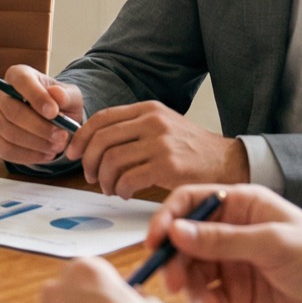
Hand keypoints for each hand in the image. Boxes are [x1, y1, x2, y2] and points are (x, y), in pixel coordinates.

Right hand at [0, 65, 83, 164]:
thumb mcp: (70, 97)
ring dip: (36, 143)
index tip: (54, 113)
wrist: (51, 121)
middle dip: (39, 127)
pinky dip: (29, 156)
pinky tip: (46, 154)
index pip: (21, 81)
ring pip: (9, 133)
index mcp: (17, 75)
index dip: (37, 97)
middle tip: (61, 136)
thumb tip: (57, 95)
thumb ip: (66, 95)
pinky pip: (6, 150)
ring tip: (57, 146)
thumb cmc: (58, 104)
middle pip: (12, 111)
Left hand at [66, 101, 248, 197]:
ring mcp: (160, 142)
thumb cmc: (191, 150)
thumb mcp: (162, 127)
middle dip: (89, 162)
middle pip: (102, 140)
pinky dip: (121, 189)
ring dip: (104, 180)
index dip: (81, 137)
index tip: (72, 153)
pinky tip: (126, 193)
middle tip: (90, 177)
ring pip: (112, 161)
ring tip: (111, 188)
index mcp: (147, 109)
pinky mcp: (168, 165)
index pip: (101, 119)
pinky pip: (128, 178)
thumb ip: (132, 129)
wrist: (229, 162)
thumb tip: (92, 144)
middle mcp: (152, 121)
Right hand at [150, 184, 301, 302]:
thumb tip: (177, 231)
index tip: (155, 242)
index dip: (167, 219)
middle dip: (176, 263)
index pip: (190, 203)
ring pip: (192, 274)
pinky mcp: (238, 295)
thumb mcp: (271, 244)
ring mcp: (234, 264)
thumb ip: (221, 240)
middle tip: (175, 283)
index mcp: (241, 206)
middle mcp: (232, 232)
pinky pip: (208, 300)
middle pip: (184, 242)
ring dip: (195, 294)